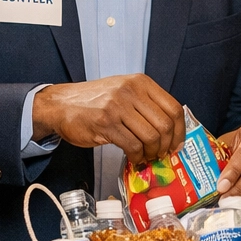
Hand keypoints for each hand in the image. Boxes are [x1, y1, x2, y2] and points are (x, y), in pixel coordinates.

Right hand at [33, 74, 185, 162]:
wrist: (61, 104)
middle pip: (164, 124)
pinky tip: (134, 158)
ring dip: (152, 153)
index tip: (177, 143)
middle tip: (162, 154)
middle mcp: (131, 91)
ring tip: (147, 156)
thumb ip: (145, 103)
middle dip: (166, 145)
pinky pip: (133, 146)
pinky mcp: (106, 124)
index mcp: (140, 82)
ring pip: (151, 137)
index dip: (180, 130)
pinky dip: (137, 157)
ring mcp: (118, 107)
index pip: (173, 107)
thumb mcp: (123, 90)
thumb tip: (169, 129)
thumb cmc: (94, 100)